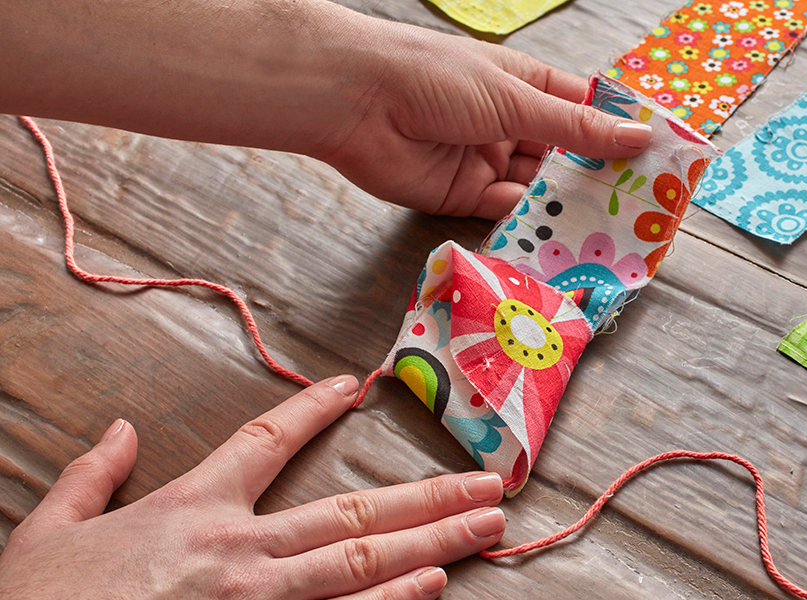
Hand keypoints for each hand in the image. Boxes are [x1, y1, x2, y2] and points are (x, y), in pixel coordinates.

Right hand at [0, 376, 505, 598]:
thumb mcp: (50, 530)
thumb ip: (91, 475)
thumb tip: (118, 430)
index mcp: (193, 507)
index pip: (264, 440)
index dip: (311, 409)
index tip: (353, 386)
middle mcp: (239, 549)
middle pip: (351, 512)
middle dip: (426, 496)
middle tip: (487, 484)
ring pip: (361, 564)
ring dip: (430, 543)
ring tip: (482, 528)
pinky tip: (431, 590)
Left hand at [310, 17, 652, 218]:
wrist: (357, 102)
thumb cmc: (436, 77)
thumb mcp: (515, 98)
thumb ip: (573, 128)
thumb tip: (636, 137)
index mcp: (526, 86)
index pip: (584, 112)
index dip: (618, 135)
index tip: (657, 159)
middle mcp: (510, 125)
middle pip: (565, 157)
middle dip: (598, 178)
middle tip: (640, 206)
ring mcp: (487, 161)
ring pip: (540, 188)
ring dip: (568, 205)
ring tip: (611, 227)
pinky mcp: (462, 195)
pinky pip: (506, 211)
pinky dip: (531, 222)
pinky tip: (561, 234)